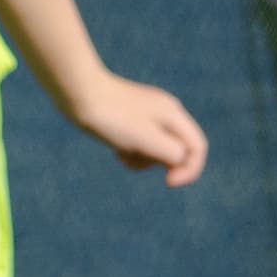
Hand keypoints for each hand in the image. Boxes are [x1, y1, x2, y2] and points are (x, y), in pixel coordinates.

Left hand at [69, 73, 206, 184]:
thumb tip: (180, 161)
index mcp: (173, 115)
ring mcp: (147, 115)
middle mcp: (165, 112)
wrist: (78, 93)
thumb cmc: (112, 117)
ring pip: (157, 148)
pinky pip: (140, 143)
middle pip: (177, 149)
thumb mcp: (146, 140)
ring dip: (143, 159)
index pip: (197, 147)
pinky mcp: (129, 119)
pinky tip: (116, 150)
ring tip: (122, 153)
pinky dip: (131, 152)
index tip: (168, 182)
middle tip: (135, 159)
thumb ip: (171, 153)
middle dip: (158, 163)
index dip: (190, 170)